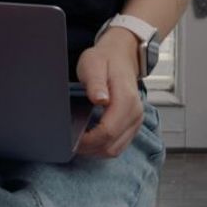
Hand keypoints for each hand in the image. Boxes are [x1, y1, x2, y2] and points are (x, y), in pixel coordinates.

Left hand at [74, 31, 143, 158]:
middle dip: (89, 148)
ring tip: (78, 141)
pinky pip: (119, 146)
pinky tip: (90, 139)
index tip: (71, 138)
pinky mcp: (133, 125)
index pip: (107, 131)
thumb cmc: (105, 60)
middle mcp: (135, 113)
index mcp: (127, 99)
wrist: (121, 56)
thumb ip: (96, 83)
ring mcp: (136, 120)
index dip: (88, 140)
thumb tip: (100, 99)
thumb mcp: (93, 64)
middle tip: (70, 141)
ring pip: (115, 150)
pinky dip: (103, 147)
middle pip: (111, 145)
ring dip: (95, 150)